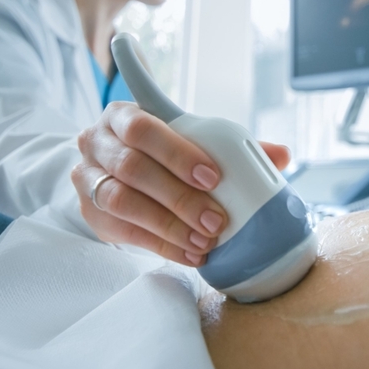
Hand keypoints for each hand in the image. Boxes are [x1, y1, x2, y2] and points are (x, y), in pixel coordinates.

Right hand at [72, 102, 290, 266]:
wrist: (114, 171)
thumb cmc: (160, 151)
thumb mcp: (188, 141)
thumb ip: (232, 146)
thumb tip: (281, 154)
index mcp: (123, 115)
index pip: (144, 128)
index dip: (178, 152)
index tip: (213, 176)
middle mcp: (97, 141)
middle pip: (133, 167)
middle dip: (179, 197)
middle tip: (215, 220)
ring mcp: (87, 177)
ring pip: (122, 201)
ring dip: (168, 225)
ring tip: (204, 242)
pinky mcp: (89, 212)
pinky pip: (123, 231)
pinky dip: (161, 245)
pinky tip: (189, 253)